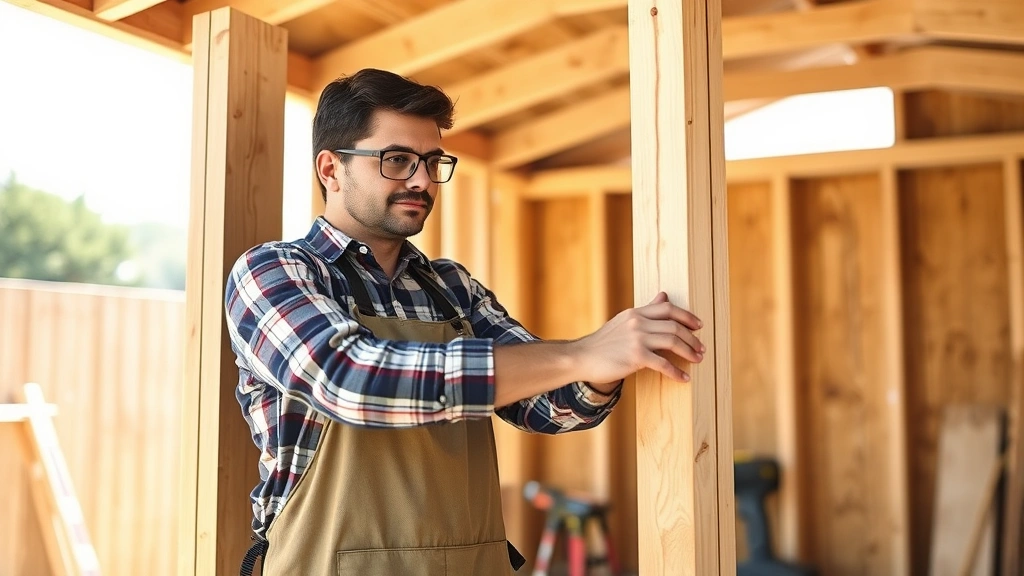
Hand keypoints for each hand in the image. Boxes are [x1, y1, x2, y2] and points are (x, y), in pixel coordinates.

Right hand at [572, 292, 703, 386]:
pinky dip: (676, 372)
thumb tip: (664, 296)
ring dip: (689, 352)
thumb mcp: (624, 320)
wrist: (582, 357)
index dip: (687, 317)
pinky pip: (663, 364)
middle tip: (701, 348)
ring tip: (697, 360)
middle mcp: (638, 322)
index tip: (699, 325)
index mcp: (636, 312)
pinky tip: (684, 378)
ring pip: (672, 342)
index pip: (668, 309)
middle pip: (674, 326)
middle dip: (692, 338)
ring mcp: (637, 339)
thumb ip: (646, 310)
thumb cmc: (603, 342)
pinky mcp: (635, 357)